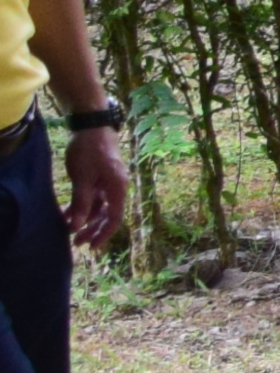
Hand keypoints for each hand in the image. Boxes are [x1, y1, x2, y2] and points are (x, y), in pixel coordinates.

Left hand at [60, 122, 124, 252]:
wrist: (92, 126)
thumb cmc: (90, 151)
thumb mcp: (82, 178)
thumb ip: (81, 203)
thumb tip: (76, 226)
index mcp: (118, 188)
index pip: (114, 218)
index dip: (103, 234)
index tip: (91, 246)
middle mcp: (117, 187)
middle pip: (107, 215)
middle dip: (92, 229)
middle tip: (76, 242)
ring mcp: (110, 182)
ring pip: (100, 207)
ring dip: (85, 218)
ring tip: (68, 227)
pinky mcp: (102, 177)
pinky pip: (94, 197)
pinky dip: (83, 205)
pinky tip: (68, 212)